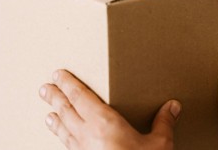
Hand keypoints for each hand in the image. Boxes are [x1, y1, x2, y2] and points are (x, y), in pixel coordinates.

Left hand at [39, 70, 180, 149]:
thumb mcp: (159, 144)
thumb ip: (164, 122)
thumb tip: (172, 107)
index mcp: (104, 123)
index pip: (81, 97)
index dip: (68, 84)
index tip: (59, 75)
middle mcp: (87, 135)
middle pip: (66, 110)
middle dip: (55, 98)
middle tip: (45, 89)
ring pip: (63, 129)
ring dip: (55, 118)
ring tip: (48, 113)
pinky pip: (68, 146)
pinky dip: (62, 138)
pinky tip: (63, 139)